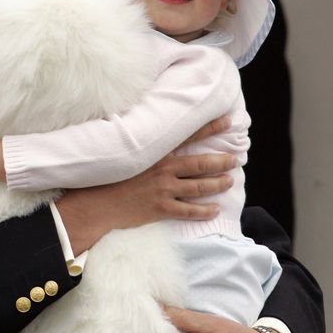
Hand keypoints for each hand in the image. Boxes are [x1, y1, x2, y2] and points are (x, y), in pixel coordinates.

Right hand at [56, 116, 235, 253]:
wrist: (95, 204)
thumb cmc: (106, 177)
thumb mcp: (124, 154)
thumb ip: (142, 143)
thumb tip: (153, 132)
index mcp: (156, 153)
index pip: (189, 136)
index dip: (211, 128)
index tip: (229, 121)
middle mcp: (163, 170)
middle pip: (201, 163)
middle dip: (221, 161)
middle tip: (236, 159)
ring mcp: (163, 190)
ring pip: (198, 186)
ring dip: (217, 184)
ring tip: (229, 181)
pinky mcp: (160, 209)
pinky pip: (188, 211)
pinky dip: (203, 211)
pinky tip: (214, 210)